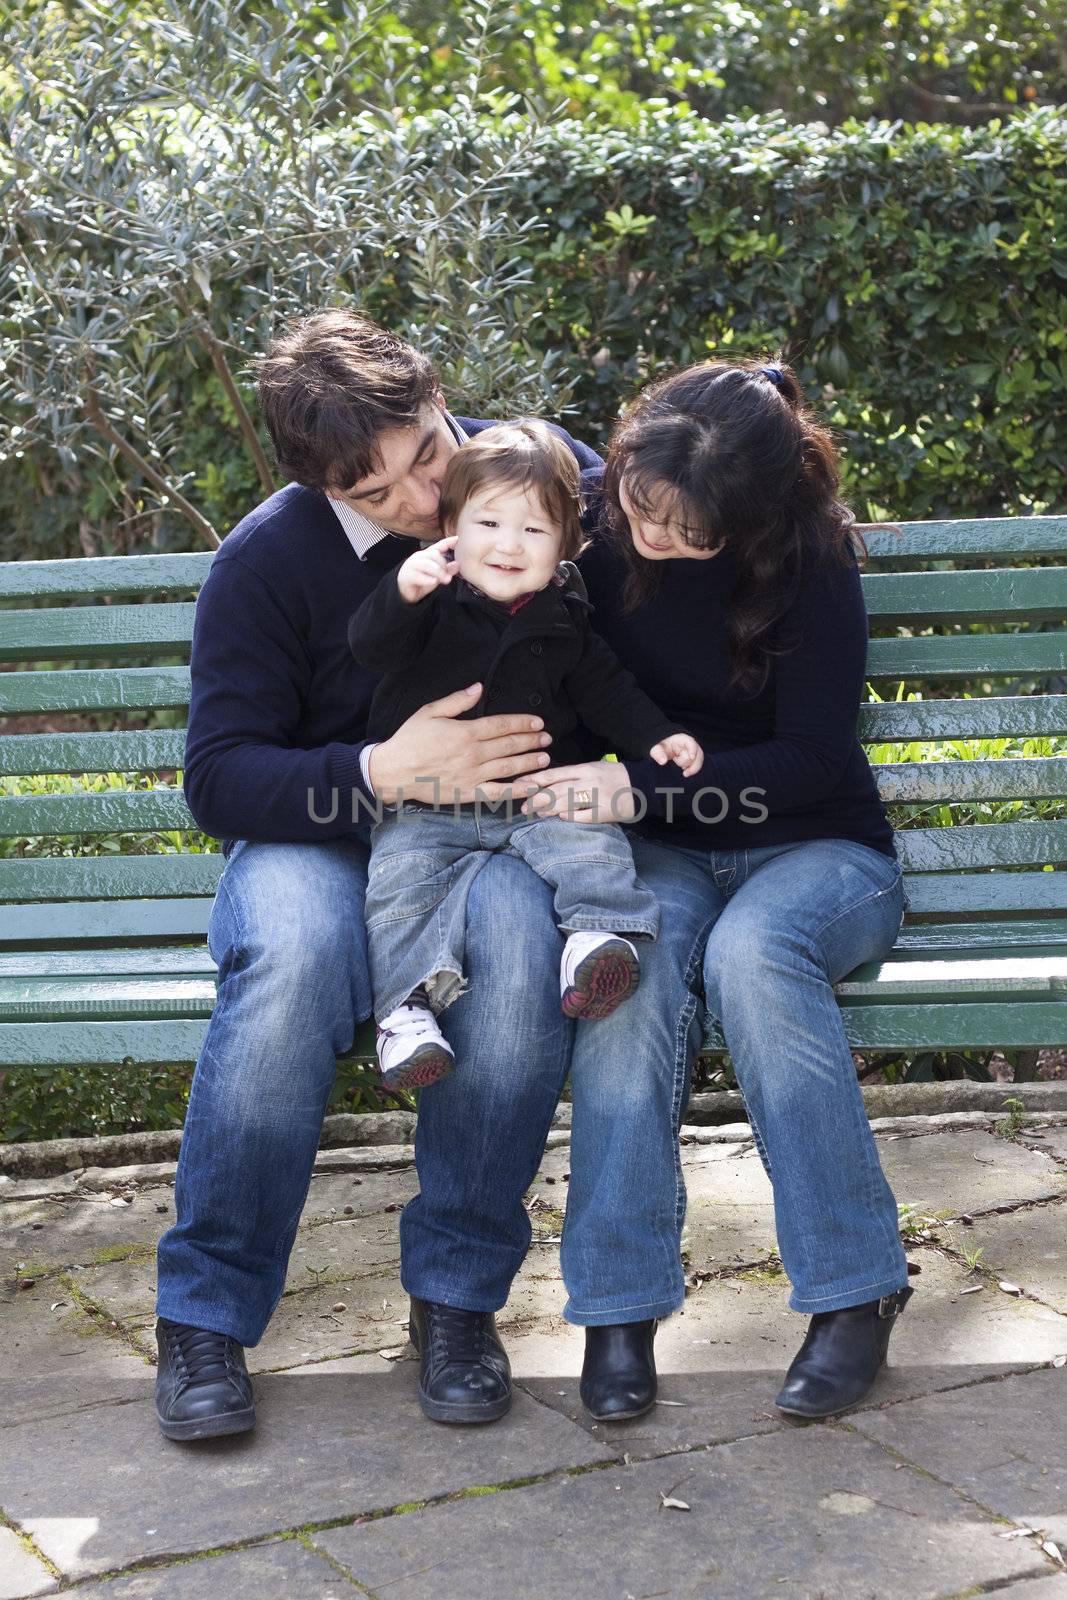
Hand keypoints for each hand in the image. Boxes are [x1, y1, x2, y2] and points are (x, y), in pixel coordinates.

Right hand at [367, 684, 553, 806]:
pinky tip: (531, 787)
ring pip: (508, 767)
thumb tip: (478, 687)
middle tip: (547, 738)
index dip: (522, 723)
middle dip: (531, 740)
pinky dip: (516, 791)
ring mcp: (472, 774)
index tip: (538, 722)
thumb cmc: (410, 740)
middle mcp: (472, 753)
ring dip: (529, 762)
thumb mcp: (430, 712)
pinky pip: (497, 792)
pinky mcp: (468, 793)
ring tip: (545, 758)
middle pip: (509, 745)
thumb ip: (457, 700)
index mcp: (465, 732)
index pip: (501, 725)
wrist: (394, 771)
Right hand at [396, 535, 457, 603]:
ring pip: (427, 564)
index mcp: (427, 554)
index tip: (457, 539)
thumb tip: (457, 564)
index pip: (438, 546)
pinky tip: (434, 581)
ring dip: (439, 573)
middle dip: (444, 566)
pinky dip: (428, 579)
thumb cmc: (423, 580)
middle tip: (448, 577)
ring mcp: (411, 565)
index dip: (448, 542)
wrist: (406, 592)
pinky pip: (418, 576)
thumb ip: (447, 570)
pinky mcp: (406, 576)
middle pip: (434, 555)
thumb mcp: (438, 576)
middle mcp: (418, 557)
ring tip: (446, 580)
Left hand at [521, 760, 635, 823]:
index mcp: (585, 769)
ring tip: (537, 812)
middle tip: (523, 806)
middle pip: (558, 789)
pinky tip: (561, 818)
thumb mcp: (592, 769)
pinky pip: (585, 815)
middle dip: (538, 798)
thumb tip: (546, 785)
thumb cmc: (613, 777)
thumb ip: (572, 776)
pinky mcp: (606, 811)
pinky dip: (572, 816)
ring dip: (550, 808)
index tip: (520, 784)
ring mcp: (598, 796)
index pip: (555, 774)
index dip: (535, 780)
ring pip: (568, 802)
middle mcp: (590, 781)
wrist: (642, 785)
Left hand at [650, 731, 702, 777]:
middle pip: (698, 753)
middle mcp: (689, 745)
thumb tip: (663, 761)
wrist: (662, 749)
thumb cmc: (660, 746)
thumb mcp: (656, 749)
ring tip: (685, 773)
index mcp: (681, 739)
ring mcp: (692, 751)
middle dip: (692, 763)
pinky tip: (686, 772)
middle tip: (685, 773)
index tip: (691, 757)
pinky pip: (696, 764)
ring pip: (698, 760)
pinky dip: (692, 769)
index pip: (690, 742)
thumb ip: (658, 754)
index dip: (693, 749)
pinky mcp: (692, 758)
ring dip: (692, 767)